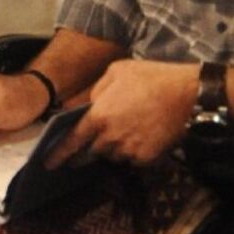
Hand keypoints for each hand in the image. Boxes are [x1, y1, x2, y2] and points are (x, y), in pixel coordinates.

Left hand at [46, 59, 197, 168]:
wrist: (185, 94)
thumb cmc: (150, 77)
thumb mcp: (117, 71)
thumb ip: (95, 90)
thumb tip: (84, 104)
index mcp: (99, 116)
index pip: (73, 141)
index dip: (59, 153)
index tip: (49, 162)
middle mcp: (111, 138)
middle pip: (93, 151)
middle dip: (91, 146)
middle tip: (99, 135)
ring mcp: (129, 150)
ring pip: (113, 155)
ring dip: (114, 146)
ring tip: (128, 126)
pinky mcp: (146, 158)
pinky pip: (132, 158)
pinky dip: (132, 149)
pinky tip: (142, 132)